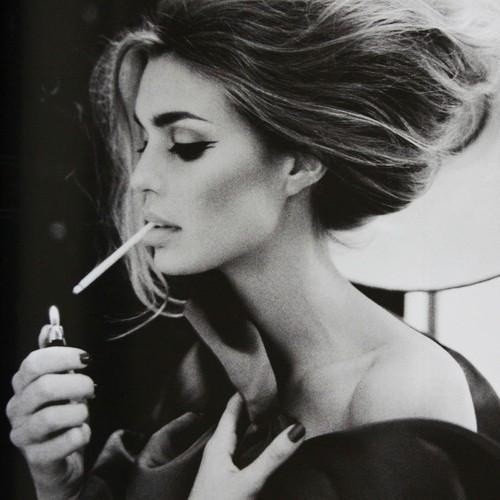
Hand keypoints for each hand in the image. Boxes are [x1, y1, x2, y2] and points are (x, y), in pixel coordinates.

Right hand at [6, 329, 94, 499]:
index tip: (86, 359)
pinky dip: (81, 434)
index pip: (34, 363)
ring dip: (79, 412)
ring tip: (84, 413)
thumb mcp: (59, 382)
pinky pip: (64, 442)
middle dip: (77, 384)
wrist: (59, 460)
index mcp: (22, 386)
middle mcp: (17, 409)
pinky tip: (81, 432)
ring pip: (52, 417)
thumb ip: (54, 356)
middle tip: (91, 388)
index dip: (63, 357)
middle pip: (44, 387)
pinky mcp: (37, 458)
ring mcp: (24, 435)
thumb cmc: (61, 415)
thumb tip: (48, 327)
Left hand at [189, 393, 304, 499]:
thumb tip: (298, 428)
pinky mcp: (228, 478)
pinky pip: (244, 451)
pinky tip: (267, 445)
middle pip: (238, 420)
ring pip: (241, 436)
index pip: (232, 407)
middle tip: (277, 392)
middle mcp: (219, 449)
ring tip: (277, 412)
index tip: (263, 376)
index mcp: (219, 443)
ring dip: (257, 425)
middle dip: (256, 406)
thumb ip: (273, 457)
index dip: (247, 390)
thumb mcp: (249, 482)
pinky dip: (257, 443)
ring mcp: (223, 464)